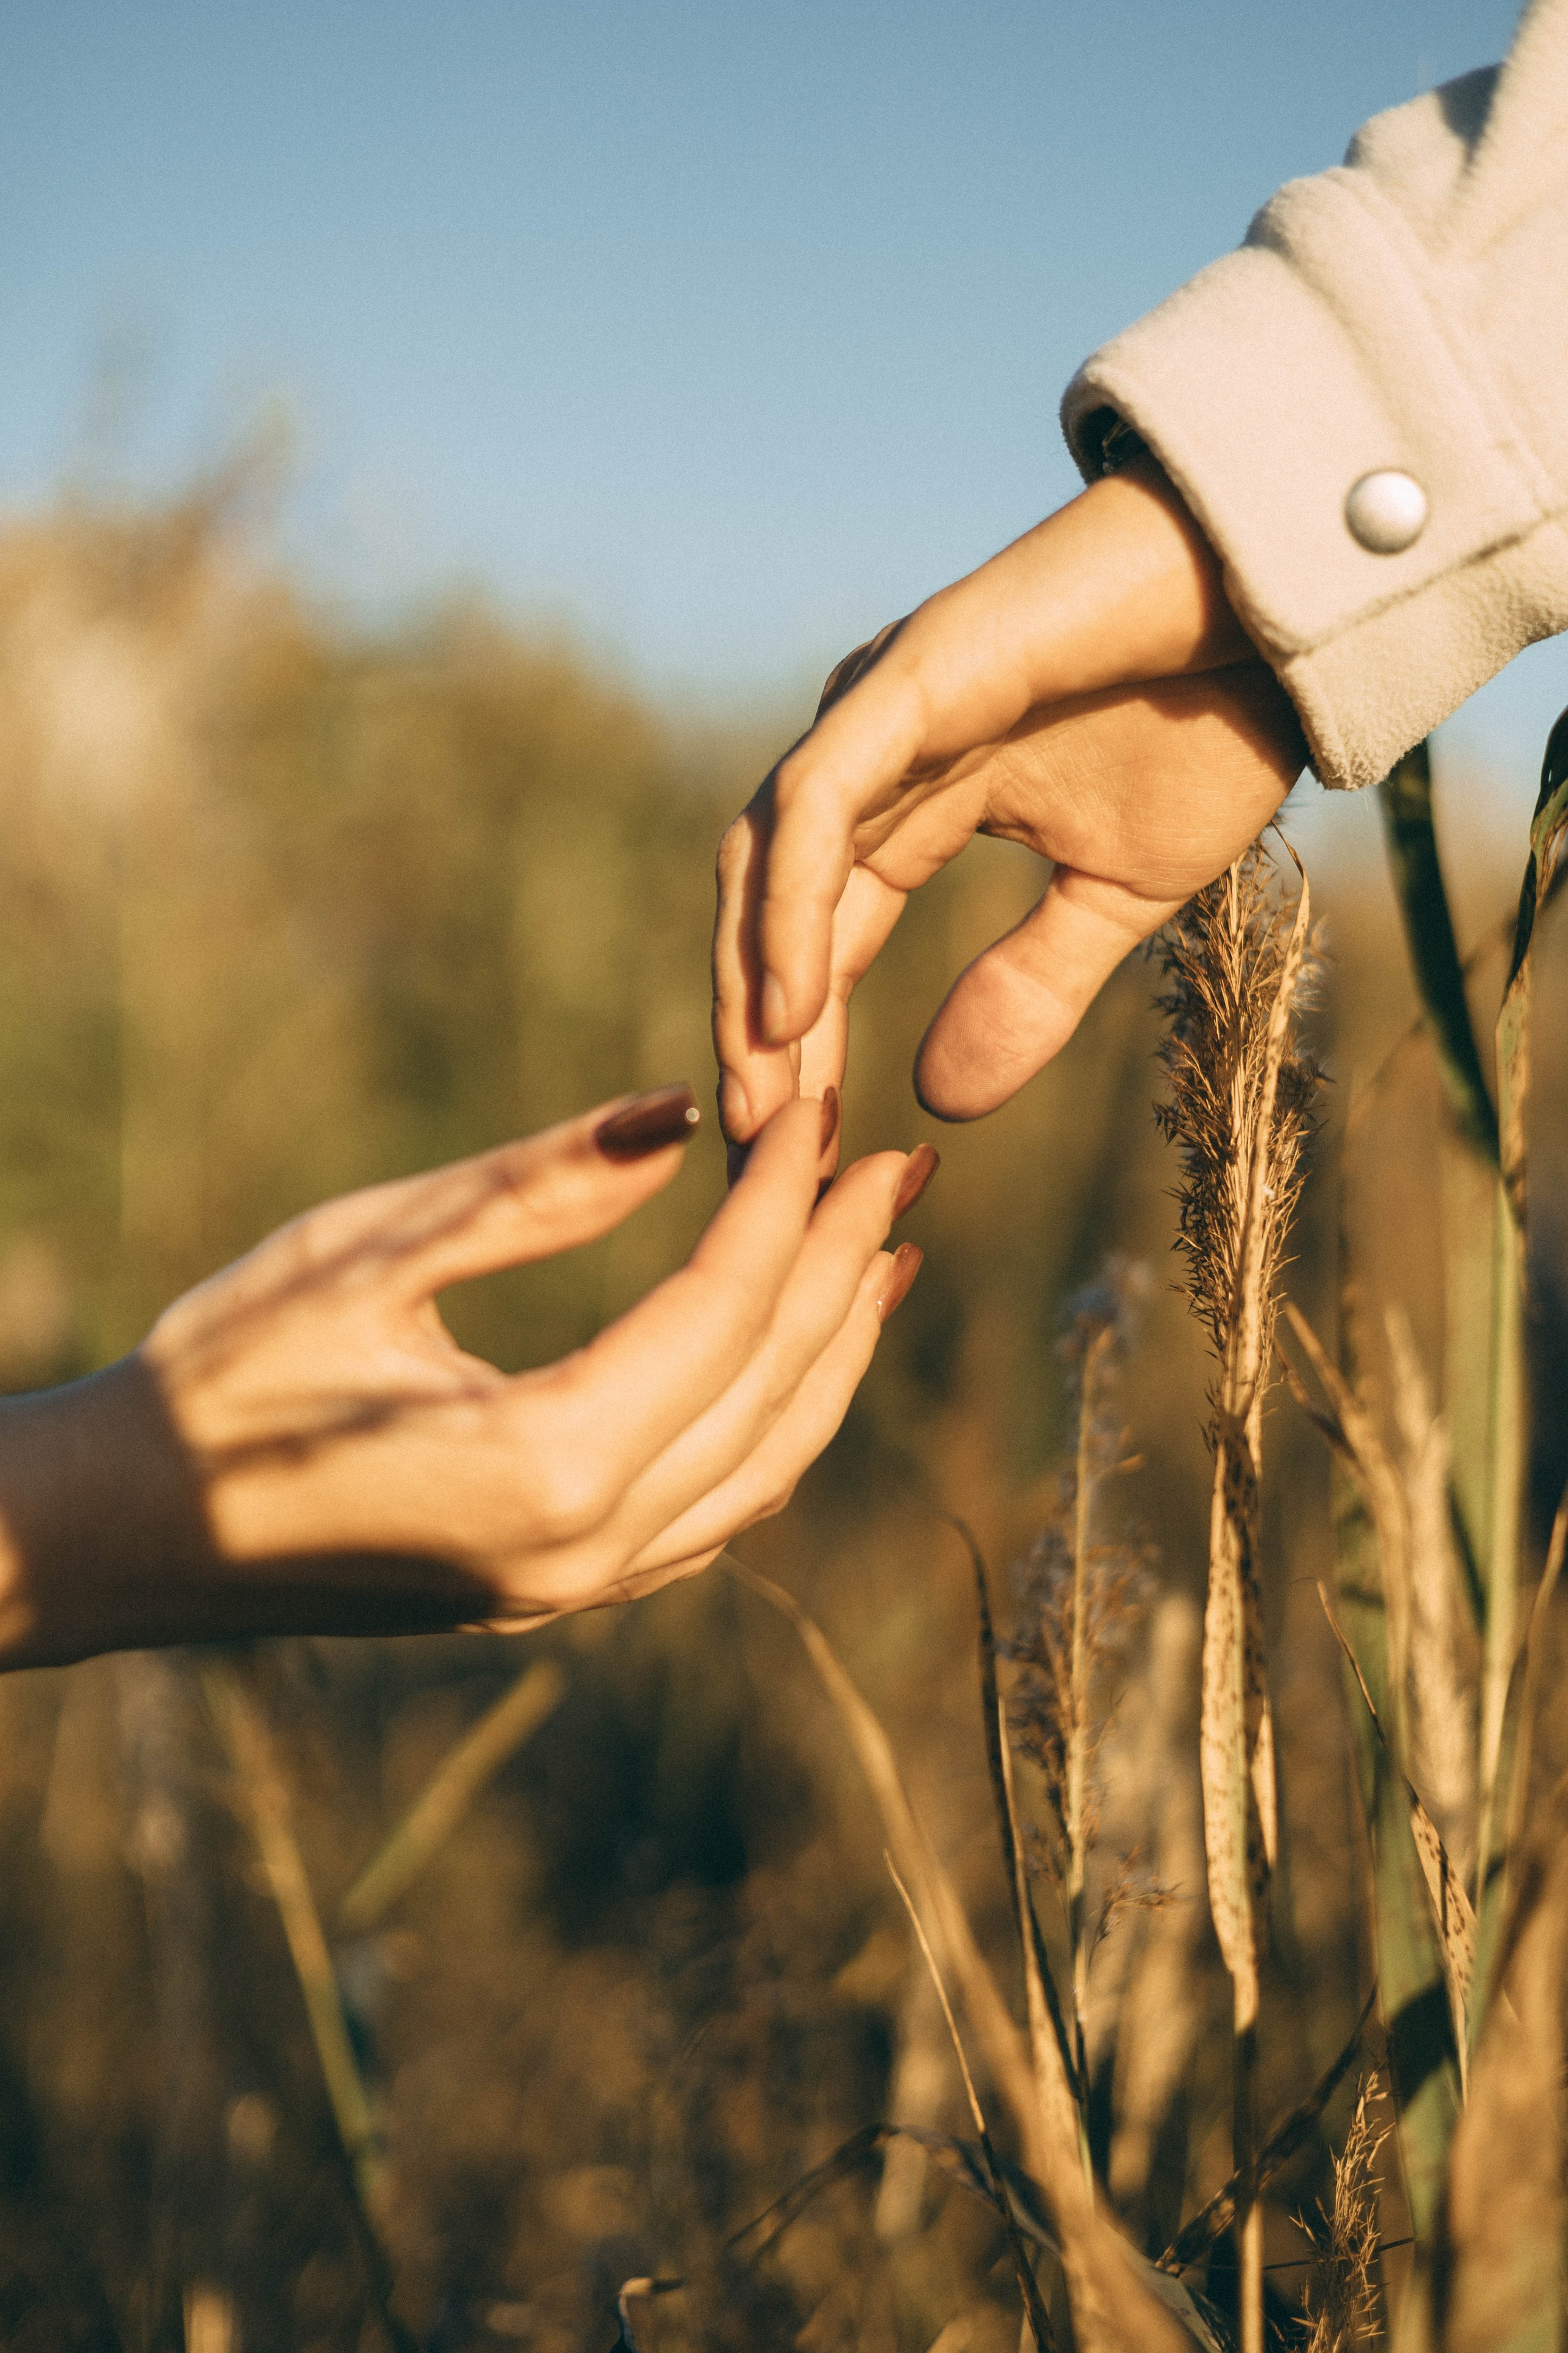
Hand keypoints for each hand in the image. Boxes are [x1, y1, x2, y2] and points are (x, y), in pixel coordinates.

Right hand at [0, 1087, 927, 1666]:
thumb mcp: (369, 1256)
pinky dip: (770, 1429)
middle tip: (899, 1160)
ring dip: (829, 1354)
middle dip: (841, 1266)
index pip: (723, 1315)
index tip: (832, 1108)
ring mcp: (572, 1590)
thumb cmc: (212, 1379)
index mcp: (541, 1464)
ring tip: (879, 1251)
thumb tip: (684, 1112)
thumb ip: (537, 1189)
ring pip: (762, 1469)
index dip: (786, 1201)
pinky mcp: (549, 1591)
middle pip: (771, 1393)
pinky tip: (787, 1361)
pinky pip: (709, 1515)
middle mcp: (581, 1550)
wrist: (109, 1536)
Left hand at [714, 458, 1307, 1128]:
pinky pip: (812, 805)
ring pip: (766, 860)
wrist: (1287, 613)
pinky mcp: (902, 679)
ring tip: (765, 1102)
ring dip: (752, 986)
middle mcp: (873, 754)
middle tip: (759, 1150)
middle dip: (756, 1030)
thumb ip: (1031, 988)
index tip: (799, 1144)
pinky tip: (790, 1005)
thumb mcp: (1119, 896)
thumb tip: (941, 1101)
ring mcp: (878, 710)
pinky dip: (790, 908)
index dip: (803, 1037)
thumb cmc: (1212, 723)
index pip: (824, 933)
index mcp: (914, 801)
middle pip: (769, 908)